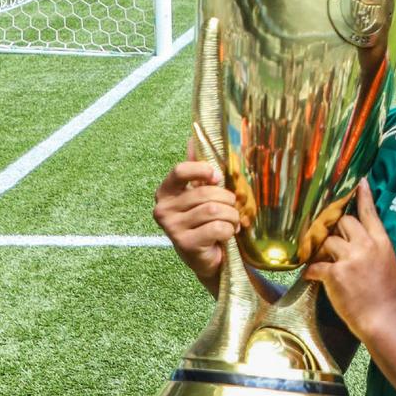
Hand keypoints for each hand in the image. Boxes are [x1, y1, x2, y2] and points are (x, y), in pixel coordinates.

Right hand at [153, 138, 239, 289]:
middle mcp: (163, 209)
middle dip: (227, 201)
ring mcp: (172, 228)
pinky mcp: (185, 244)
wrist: (208, 257)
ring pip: (214, 210)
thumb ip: (197, 169)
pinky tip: (226, 235)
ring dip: (232, 216)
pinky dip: (229, 231)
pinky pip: (218, 228)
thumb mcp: (201, 193)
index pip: (181, 170)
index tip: (217, 177)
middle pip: (206, 193)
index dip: (203, 171)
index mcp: (165, 192)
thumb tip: (192, 137)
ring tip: (231, 222)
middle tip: (231, 209)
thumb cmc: (205, 221)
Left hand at [304, 178, 395, 340]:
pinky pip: (315, 266)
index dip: (363, 197)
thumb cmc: (385, 294)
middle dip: (336, 231)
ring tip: (327, 264)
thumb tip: (359, 237)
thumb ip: (374, 247)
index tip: (359, 183)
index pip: (370, 213)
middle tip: (335, 246)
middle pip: (343, 222)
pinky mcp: (335, 274)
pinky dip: (312, 272)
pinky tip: (313, 277)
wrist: (381, 319)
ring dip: (323, 251)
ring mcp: (350, 259)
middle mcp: (366, 246)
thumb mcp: (388, 263)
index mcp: (381, 243)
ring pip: (327, 241)